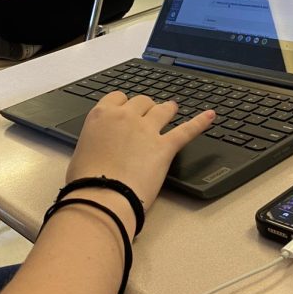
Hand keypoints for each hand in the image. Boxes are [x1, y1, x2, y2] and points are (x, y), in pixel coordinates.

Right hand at [67, 93, 213, 211]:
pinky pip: (186, 130)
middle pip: (141, 101)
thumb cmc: (86, 180)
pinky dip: (200, 122)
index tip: (126, 109)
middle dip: (145, 107)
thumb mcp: (82, 152)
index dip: (124, 104)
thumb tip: (101, 148)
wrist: (101, 196)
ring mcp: (147, 130)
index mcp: (102, 115)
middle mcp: (125, 117)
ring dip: (167, 108)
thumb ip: (95, 142)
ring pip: (162, 109)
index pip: (117, 97)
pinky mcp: (165, 147)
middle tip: (148, 114)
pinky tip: (210, 116)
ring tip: (172, 108)